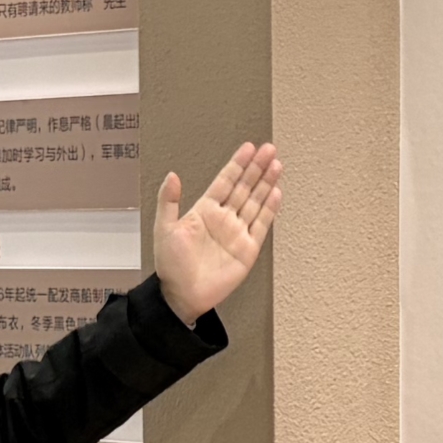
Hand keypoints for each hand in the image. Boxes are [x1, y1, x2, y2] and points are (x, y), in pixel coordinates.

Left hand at [152, 142, 282, 325]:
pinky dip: (270, 209)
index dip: (237, 165)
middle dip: (257, 168)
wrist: (182, 295)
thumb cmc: (170, 265)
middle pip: (245, 188)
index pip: (225, 182)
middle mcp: (224, 219)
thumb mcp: (165, 229)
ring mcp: (238, 233)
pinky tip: (277, 192)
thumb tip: (172, 175)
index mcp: (204, 211)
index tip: (248, 148)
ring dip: (266, 183)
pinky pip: (262, 225)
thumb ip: (169, 202)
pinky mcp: (248, 249)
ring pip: (256, 202)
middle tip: (269, 149)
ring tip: (277, 164)